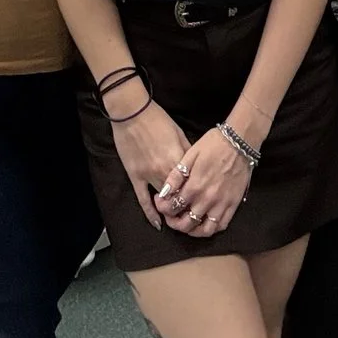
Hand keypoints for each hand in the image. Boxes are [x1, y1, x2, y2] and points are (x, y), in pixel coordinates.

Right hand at [111, 104, 192, 231]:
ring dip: (172, 212)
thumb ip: (189, 153)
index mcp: (178, 159)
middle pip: (180, 196)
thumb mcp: (179, 134)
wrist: (132, 113)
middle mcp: (165, 171)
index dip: (199, 195)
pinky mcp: (135, 176)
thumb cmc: (158, 120)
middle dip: (188, 207)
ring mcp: (148, 175)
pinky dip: (150, 213)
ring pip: (163, 201)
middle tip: (195, 216)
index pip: (192, 184)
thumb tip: (198, 168)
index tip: (205, 203)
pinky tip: (157, 224)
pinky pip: (143, 199)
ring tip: (180, 221)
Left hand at [162, 127, 255, 239]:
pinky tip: (204, 222)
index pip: (173, 207)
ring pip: (205, 230)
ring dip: (193, 231)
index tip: (161, 202)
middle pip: (186, 223)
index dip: (163, 208)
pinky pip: (222, 225)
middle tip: (171, 216)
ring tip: (186, 223)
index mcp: (195, 186)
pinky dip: (211, 229)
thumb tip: (163, 193)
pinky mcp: (234, 204)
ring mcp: (222, 204)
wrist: (239, 141)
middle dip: (174, 223)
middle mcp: (208, 199)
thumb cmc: (213, 145)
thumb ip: (175, 176)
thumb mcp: (190, 155)